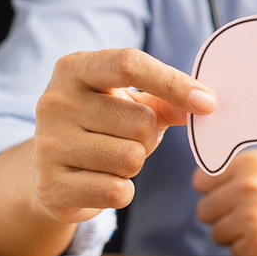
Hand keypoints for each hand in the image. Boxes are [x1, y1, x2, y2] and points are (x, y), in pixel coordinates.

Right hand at [34, 48, 215, 222]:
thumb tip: (206, 104)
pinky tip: (102, 182)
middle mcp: (55, 101)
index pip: (129, 64)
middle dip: (149, 136)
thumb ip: (168, 100)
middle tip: (126, 138)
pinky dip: (122, 190)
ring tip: (111, 158)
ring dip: (135, 163)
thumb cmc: (103, 127)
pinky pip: (117, 191)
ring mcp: (48, 144)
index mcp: (75, 68)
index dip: (173, 83)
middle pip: (140, 121)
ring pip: (131, 157)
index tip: (208, 103)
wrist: (52, 172)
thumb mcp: (132, 104)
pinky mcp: (51, 186)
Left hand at [193, 149, 256, 255]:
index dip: (214, 193)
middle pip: (205, 210)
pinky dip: (252, 253)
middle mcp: (247, 185)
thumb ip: (242, 174)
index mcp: (250, 162)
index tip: (231, 199)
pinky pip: (235, 254)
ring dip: (237, 237)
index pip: (201, 181)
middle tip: (253, 219)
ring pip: (217, 234)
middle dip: (224, 217)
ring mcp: (252, 215)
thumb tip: (203, 186)